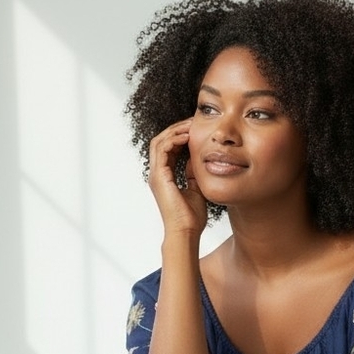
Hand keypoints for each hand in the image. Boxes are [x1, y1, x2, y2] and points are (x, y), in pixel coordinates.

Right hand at [148, 117, 206, 236]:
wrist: (186, 232)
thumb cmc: (192, 218)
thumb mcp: (196, 189)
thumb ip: (194, 173)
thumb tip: (198, 159)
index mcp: (165, 177)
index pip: (168, 148)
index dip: (180, 136)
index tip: (196, 129)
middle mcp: (157, 174)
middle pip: (161, 141)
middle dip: (177, 129)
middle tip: (193, 122)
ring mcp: (156, 175)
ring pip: (159, 142)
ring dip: (175, 131)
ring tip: (191, 125)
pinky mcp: (159, 177)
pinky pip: (162, 149)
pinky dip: (173, 140)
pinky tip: (187, 137)